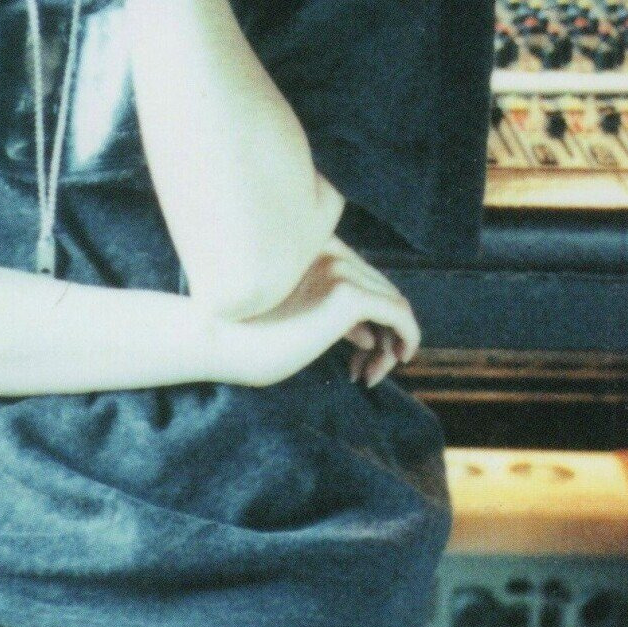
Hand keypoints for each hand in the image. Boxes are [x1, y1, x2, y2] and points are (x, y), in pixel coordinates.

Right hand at [214, 237, 420, 389]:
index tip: (362, 355)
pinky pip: (399, 314)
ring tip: (371, 376)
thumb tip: (373, 339)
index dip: (372, 319)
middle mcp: (330, 252)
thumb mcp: (296, 320)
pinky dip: (409, 336)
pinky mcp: (347, 295)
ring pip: (394, 304)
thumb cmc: (247, 337)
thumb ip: (333, 319)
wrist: (218, 341)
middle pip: (381, 291)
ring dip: (393, 343)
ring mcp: (338, 271)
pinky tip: (402, 358)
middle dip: (385, 334)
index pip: (363, 279)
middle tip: (368, 373)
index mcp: (314, 250)